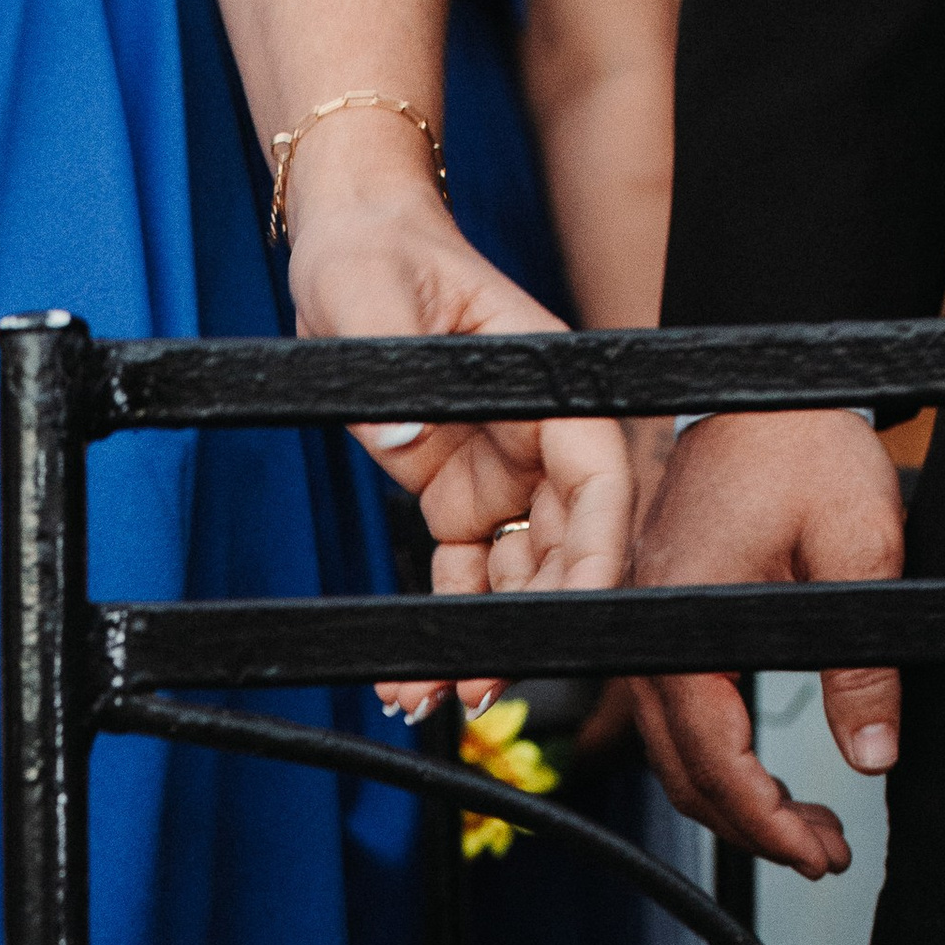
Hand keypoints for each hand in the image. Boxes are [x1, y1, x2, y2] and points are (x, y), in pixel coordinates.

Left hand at [284, 146, 633, 714]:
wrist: (347, 248)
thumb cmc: (371, 254)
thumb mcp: (370, 299)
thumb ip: (395, 375)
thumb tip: (406, 447)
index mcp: (545, 381)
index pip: (598, 474)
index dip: (597, 549)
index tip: (576, 611)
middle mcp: (537, 436)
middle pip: (568, 543)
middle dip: (539, 619)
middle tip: (487, 682)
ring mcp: (502, 473)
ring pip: (521, 575)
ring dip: (490, 639)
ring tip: (435, 696)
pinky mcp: (458, 497)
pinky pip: (467, 576)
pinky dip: (449, 626)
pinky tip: (417, 674)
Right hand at [628, 412, 904, 877]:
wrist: (762, 391)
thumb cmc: (802, 450)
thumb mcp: (858, 551)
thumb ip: (863, 661)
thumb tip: (874, 754)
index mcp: (682, 623)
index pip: (715, 759)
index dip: (768, 822)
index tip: (821, 852)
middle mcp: (647, 635)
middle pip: (684, 772)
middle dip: (754, 827)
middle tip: (824, 853)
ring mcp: (644, 629)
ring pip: (674, 753)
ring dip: (734, 799)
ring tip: (805, 826)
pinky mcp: (657, 621)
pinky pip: (674, 715)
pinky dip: (716, 756)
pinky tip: (760, 770)